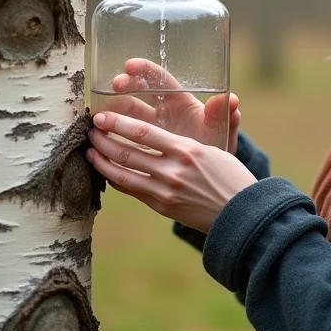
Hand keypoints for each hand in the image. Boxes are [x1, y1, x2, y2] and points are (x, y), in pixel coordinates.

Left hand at [86, 110, 256, 232]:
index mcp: (187, 150)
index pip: (143, 132)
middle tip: (90, 130)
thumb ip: (185, 140)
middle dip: (103, 140)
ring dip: (101, 161)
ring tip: (90, 150)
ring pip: (122, 174)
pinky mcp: (161, 207)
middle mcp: (173, 170)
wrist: (241, 214)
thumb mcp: (214, 150)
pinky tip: (106, 170)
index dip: (118, 123)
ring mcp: (165, 191)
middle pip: (126, 152)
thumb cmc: (230, 178)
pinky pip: (131, 190)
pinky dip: (114, 179)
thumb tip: (171, 127)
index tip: (102, 116)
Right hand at [101, 58, 241, 152]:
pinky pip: (123, 138)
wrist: (210, 177)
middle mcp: (161, 111)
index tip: (129, 65)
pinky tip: (100, 140)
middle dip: (122, 87)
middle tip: (112, 87)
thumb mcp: (222, 132)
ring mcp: (149, 129)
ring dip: (111, 112)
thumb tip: (231, 99)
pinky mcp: (142, 147)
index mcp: (180, 101)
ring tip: (99, 117)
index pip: (159, 79)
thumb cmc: (216, 146)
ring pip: (125, 115)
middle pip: (137, 93)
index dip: (144, 70)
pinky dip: (111, 136)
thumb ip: (224, 116)